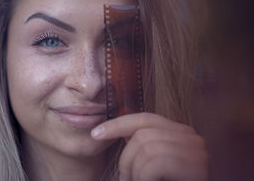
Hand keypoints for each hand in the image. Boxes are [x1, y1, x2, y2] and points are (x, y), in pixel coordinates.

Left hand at [91, 113, 208, 180]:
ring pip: (144, 149)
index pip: (144, 118)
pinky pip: (154, 164)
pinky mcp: (195, 165)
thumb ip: (143, 145)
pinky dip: (143, 178)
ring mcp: (195, 150)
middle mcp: (190, 136)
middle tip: (126, 179)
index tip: (96, 134)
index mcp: (180, 131)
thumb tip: (114, 130)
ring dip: (134, 172)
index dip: (117, 124)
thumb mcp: (154, 162)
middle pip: (141, 135)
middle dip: (125, 159)